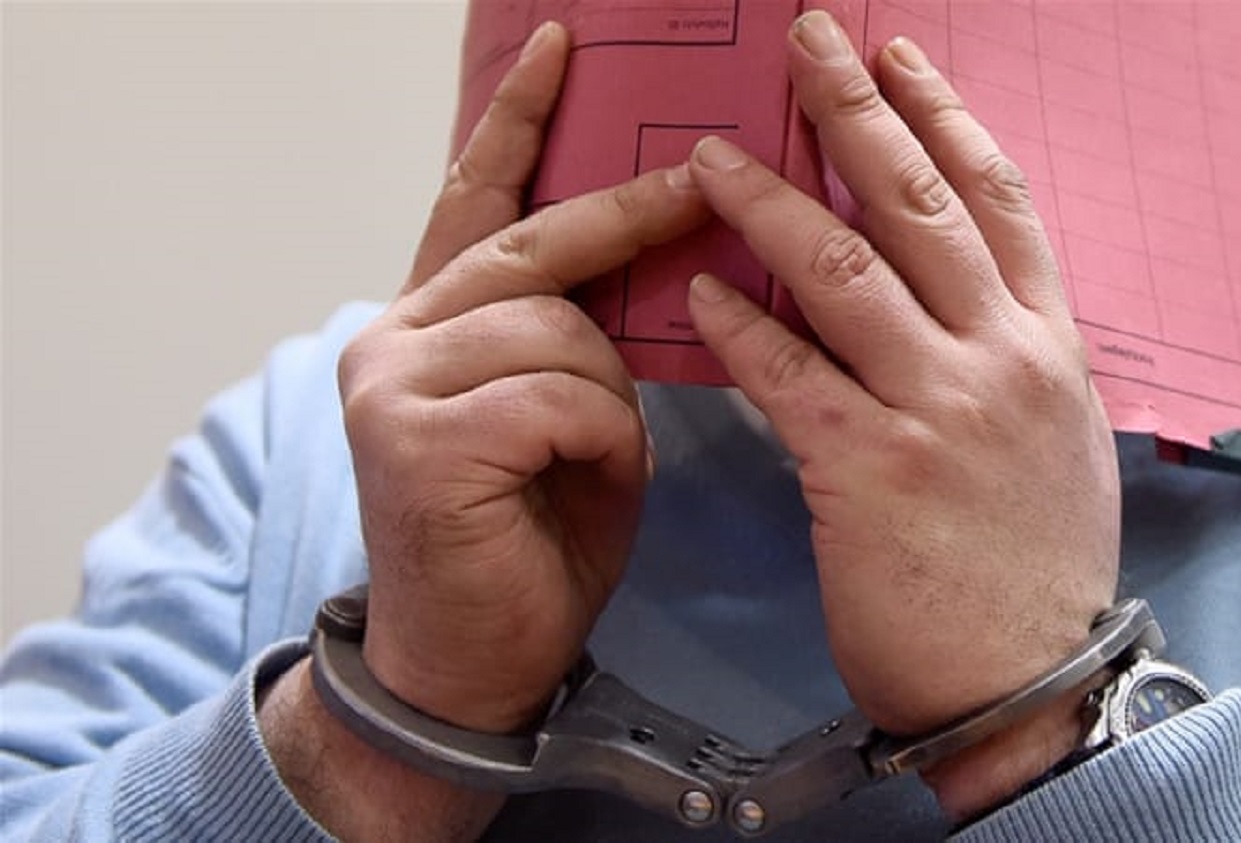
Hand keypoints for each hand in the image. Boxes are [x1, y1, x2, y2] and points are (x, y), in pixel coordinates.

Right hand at [337, 23, 707, 734]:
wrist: (473, 663)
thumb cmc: (530, 537)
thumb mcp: (567, 414)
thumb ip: (579, 334)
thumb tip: (654, 256)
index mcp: (435, 323)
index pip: (480, 199)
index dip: (520, 121)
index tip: (562, 43)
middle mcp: (395, 334)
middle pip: (537, 246)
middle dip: (630, 217)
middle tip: (703, 183)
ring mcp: (393, 381)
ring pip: (562, 327)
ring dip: (609, 394)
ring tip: (594, 458)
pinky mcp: (413, 434)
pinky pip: (559, 392)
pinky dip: (598, 437)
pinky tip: (573, 481)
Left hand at [685, 12, 1119, 815]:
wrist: (1031, 686)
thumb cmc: (1035, 570)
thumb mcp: (1058, 445)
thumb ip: (1013, 361)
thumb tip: (967, 302)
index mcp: (1049, 345)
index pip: (997, 200)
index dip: (946, 115)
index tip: (901, 54)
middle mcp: (1003, 359)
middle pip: (919, 205)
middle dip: (859, 110)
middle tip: (806, 39)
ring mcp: (940, 410)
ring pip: (844, 273)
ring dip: (771, 203)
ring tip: (711, 156)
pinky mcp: (871, 472)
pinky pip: (791, 377)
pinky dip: (741, 328)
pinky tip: (702, 292)